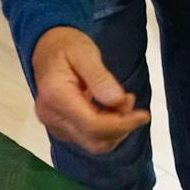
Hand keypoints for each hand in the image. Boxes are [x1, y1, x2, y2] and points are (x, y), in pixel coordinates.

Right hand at [31, 27, 150, 153]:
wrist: (46, 48)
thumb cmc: (66, 46)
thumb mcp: (85, 52)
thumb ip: (100, 78)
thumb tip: (117, 101)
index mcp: (55, 96)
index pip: (92, 125)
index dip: (122, 124)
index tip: (143, 115)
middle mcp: (51, 116)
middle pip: (94, 141)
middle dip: (121, 128)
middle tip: (130, 102)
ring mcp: (54, 124)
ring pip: (93, 143)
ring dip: (115, 129)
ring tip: (123, 101)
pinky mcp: (60, 127)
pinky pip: (88, 137)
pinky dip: (106, 127)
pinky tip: (112, 107)